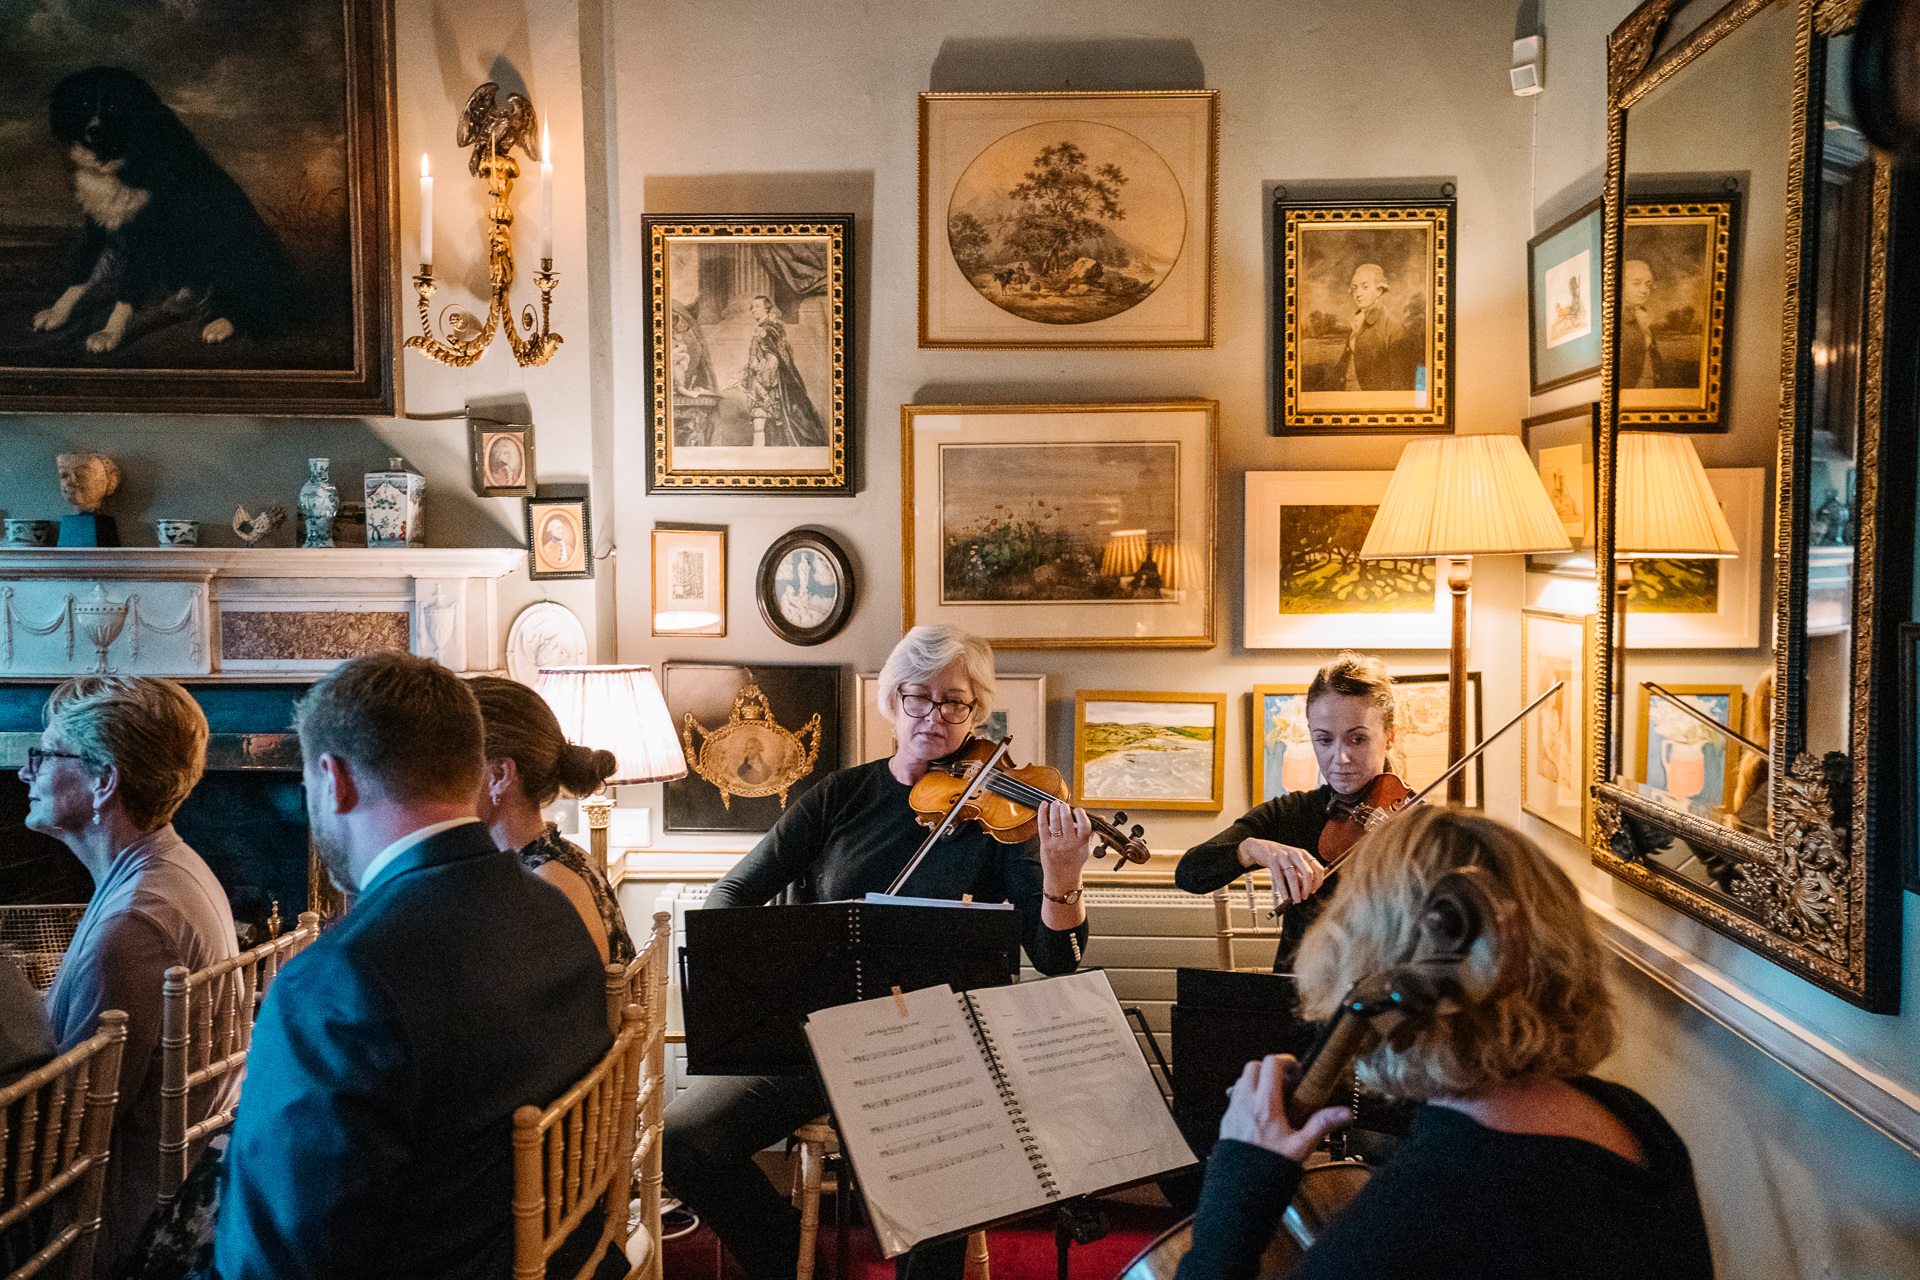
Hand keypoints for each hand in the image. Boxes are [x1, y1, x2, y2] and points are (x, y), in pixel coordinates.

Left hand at [1036, 799, 1094, 880]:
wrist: (1062, 878)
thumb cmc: (1075, 861)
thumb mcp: (1086, 848)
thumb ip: (1091, 832)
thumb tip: (1101, 817)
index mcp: (1081, 843)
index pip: (1084, 824)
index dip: (1081, 814)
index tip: (1078, 810)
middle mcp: (1069, 843)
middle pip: (1067, 819)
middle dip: (1065, 808)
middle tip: (1064, 805)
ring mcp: (1057, 844)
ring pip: (1055, 820)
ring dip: (1054, 808)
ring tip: (1055, 804)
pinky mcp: (1045, 844)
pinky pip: (1042, 825)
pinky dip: (1042, 813)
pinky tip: (1044, 805)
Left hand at [1219, 1055, 1351, 1162]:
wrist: (1242, 1188)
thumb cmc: (1268, 1169)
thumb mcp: (1301, 1147)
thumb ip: (1322, 1125)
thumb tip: (1343, 1114)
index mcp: (1265, 1105)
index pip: (1271, 1064)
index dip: (1285, 1060)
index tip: (1295, 1068)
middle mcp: (1245, 1103)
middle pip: (1253, 1067)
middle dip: (1270, 1068)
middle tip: (1284, 1080)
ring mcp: (1233, 1111)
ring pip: (1241, 1080)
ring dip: (1257, 1081)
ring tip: (1273, 1095)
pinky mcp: (1226, 1121)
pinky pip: (1234, 1098)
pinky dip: (1247, 1096)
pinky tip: (1259, 1113)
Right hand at [1237, 837, 1325, 903]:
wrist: (1261, 848)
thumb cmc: (1279, 857)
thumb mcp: (1293, 862)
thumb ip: (1300, 873)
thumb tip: (1306, 889)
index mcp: (1303, 854)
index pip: (1318, 869)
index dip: (1318, 882)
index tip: (1313, 890)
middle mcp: (1295, 854)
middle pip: (1308, 872)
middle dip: (1308, 888)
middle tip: (1305, 897)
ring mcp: (1284, 857)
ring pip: (1293, 876)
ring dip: (1296, 891)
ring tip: (1296, 900)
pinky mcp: (1272, 861)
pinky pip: (1279, 877)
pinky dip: (1283, 889)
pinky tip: (1285, 896)